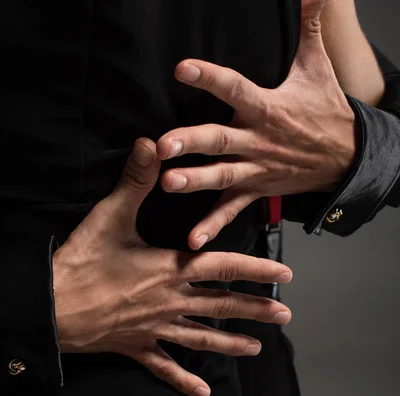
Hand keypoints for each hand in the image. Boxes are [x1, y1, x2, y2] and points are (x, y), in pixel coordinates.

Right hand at [52, 139, 293, 395]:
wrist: (52, 307)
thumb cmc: (81, 262)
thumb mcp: (109, 217)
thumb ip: (134, 182)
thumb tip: (151, 143)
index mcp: (169, 269)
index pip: (224, 267)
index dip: (257, 269)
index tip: (285, 275)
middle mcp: (170, 301)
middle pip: (222, 306)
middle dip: (256, 310)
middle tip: (285, 316)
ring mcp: (156, 328)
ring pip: (202, 338)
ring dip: (231, 344)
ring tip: (257, 349)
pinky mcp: (137, 347)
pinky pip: (164, 367)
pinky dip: (183, 379)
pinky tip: (202, 392)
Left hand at [156, 0, 357, 249]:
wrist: (345, 158)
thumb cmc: (326, 112)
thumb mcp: (317, 68)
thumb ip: (310, 27)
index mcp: (267, 108)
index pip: (235, 88)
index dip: (210, 78)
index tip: (183, 69)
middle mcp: (257, 141)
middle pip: (220, 140)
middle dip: (192, 142)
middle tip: (163, 144)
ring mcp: (255, 170)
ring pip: (221, 176)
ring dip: (195, 181)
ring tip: (168, 183)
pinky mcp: (255, 191)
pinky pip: (231, 211)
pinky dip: (213, 226)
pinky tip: (192, 242)